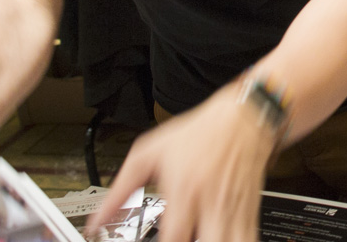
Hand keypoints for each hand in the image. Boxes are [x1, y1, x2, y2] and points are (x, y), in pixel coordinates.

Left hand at [87, 86, 277, 241]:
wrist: (243, 118)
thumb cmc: (198, 133)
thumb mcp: (149, 152)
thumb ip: (120, 190)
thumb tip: (96, 221)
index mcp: (185, 192)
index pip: (173, 240)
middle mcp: (212, 206)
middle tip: (180, 241)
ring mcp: (233, 213)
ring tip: (199, 239)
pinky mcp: (250, 214)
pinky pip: (247, 240)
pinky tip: (218, 238)